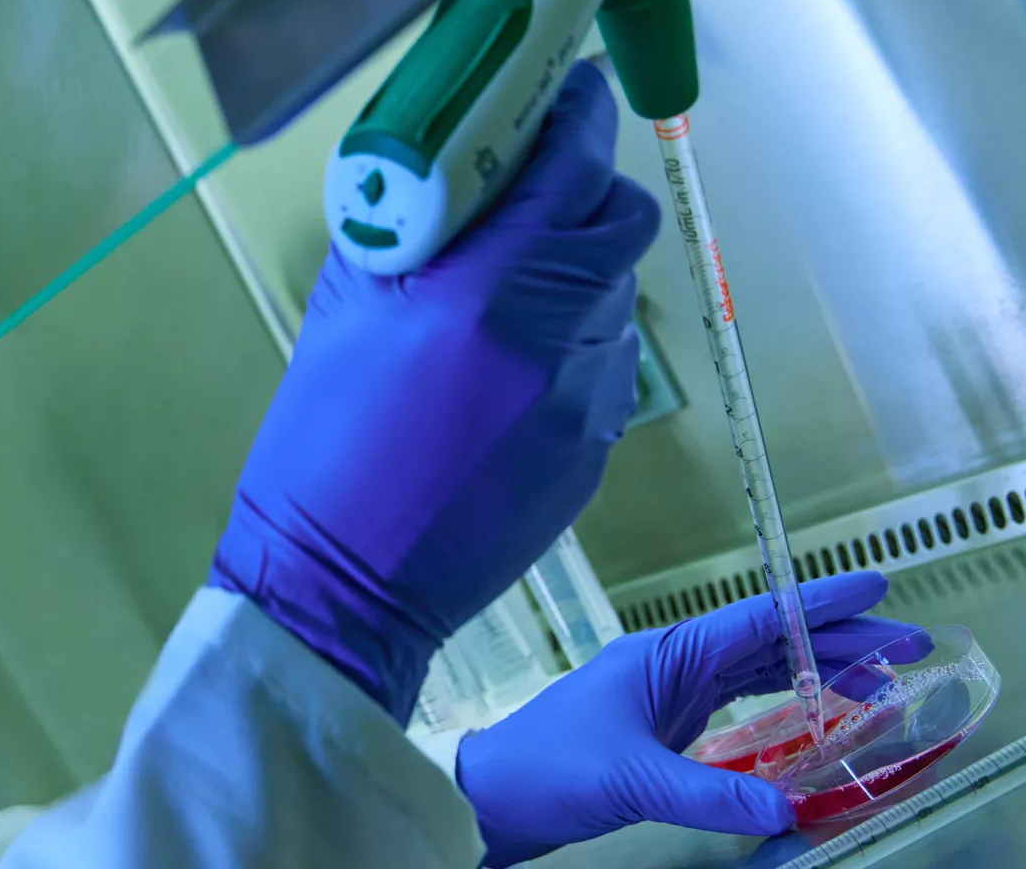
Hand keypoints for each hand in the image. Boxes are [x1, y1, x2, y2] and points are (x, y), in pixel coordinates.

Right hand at [209, 61, 659, 719]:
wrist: (338, 584)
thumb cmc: (319, 449)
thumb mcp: (340, 314)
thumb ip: (404, 231)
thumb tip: (443, 162)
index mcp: (477, 293)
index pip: (569, 166)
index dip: (576, 113)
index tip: (567, 88)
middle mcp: (548, 339)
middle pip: (618, 222)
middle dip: (587, 190)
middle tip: (537, 189)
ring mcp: (582, 401)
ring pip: (613, 296)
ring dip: (574, 272)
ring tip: (505, 295)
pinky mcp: (592, 451)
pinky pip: (602, 369)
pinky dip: (567, 347)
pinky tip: (504, 375)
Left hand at [458, 571, 924, 865]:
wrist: (489, 793)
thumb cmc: (543, 768)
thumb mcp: (629, 779)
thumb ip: (707, 792)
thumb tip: (785, 807)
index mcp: (663, 655)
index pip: (756, 620)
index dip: (819, 606)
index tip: (876, 590)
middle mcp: (670, 666)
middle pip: (769, 644)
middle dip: (839, 643)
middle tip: (907, 650)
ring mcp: (667, 697)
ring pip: (758, 674)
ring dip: (818, 674)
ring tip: (879, 684)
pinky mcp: (663, 730)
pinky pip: (738, 707)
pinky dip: (782, 706)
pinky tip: (814, 717)